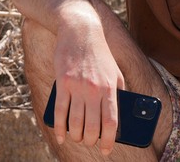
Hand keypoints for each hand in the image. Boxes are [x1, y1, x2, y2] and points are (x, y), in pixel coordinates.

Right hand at [52, 17, 124, 155]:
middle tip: (90, 142)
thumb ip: (118, 92)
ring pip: (75, 122)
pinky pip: (60, 111)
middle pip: (92, 126)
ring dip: (76, 136)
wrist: (80, 30)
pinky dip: (59, 127)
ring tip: (78, 138)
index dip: (108, 140)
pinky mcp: (62, 82)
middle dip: (90, 140)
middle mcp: (93, 89)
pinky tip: (62, 135)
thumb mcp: (115, 71)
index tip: (106, 149)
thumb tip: (119, 116)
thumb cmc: (100, 53)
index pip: (111, 122)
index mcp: (110, 87)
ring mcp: (76, 86)